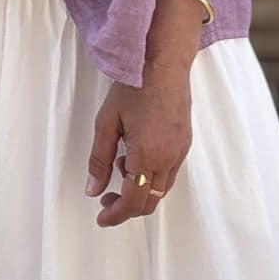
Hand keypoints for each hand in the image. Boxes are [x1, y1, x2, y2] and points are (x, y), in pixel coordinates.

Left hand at [84, 0, 198, 227]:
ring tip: (118, 167)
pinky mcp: (185, 142)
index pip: (132, 201)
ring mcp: (180, 151)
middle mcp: (168, 158)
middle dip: (127, 207)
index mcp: (147, 156)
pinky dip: (151, 176)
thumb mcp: (106, 122)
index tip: (102, 217)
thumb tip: (93, 189)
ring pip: (161, 189)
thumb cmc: (133, 87)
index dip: (116, 215)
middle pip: (150, 201)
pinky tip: (135, 155)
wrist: (163, 62)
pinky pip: (169, 173)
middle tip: (106, 199)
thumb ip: (98, 159)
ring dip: (139, 191)